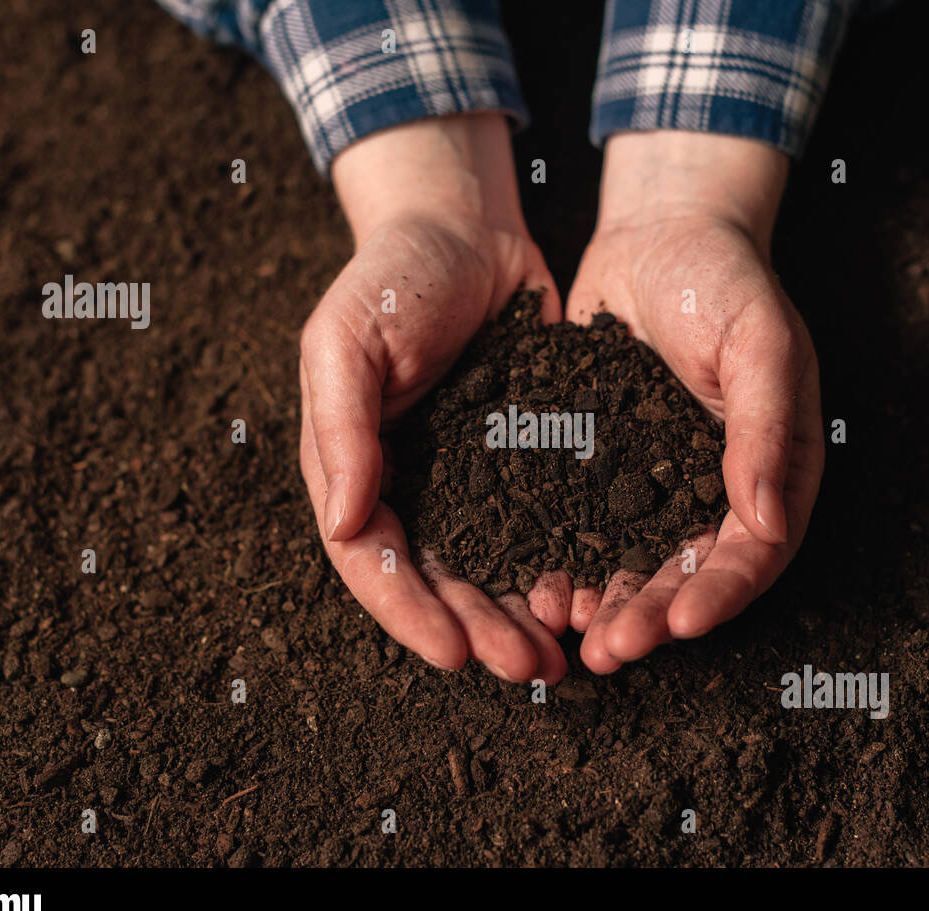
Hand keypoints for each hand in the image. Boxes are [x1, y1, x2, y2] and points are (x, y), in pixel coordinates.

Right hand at [298, 114, 569, 683]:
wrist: (466, 226)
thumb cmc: (393, 274)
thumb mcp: (347, 338)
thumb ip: (342, 427)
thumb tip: (344, 524)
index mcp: (353, 467)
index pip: (372, 561)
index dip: (409, 612)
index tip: (453, 654)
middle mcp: (407, 485)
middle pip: (437, 581)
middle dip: (477, 630)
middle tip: (527, 667)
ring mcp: (464, 478)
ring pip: (488, 568)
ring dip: (517, 615)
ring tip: (560, 654)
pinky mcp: (519, 461)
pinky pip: (536, 525)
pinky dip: (555, 563)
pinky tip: (586, 591)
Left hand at [566, 131, 824, 672]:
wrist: (658, 233)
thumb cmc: (726, 279)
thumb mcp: (760, 343)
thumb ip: (767, 429)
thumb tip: (770, 522)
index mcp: (769, 470)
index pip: (754, 553)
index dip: (721, 594)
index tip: (682, 624)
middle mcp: (712, 490)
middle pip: (687, 574)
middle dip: (651, 616)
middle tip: (610, 649)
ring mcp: (653, 482)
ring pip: (631, 561)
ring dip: (604, 601)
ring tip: (565, 631)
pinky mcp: (600, 467)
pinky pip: (581, 524)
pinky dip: (563, 557)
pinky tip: (532, 582)